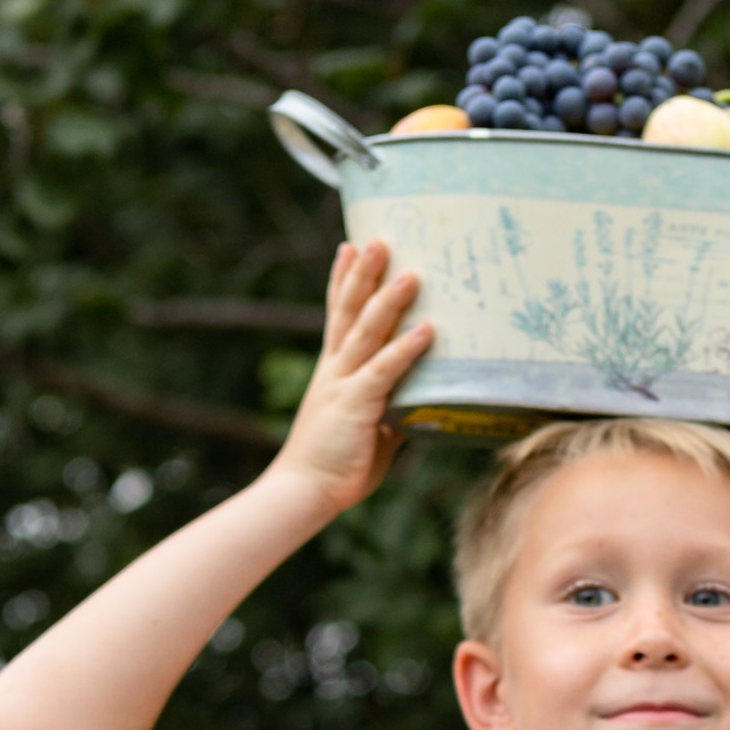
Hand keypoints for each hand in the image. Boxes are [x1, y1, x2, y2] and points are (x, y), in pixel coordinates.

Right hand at [270, 238, 434, 516]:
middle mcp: (335, 370)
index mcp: (333, 373)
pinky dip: (406, 348)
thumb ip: (391, 413)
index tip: (350, 247)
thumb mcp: (369, 432)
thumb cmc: (335, 468)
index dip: (342, 281)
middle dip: (364, 272)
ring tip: (412, 271)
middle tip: (379, 237)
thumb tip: (416, 408)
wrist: (302, 492)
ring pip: (368, 331)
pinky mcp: (356, 405)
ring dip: (390, 299)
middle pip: (349, 310)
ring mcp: (343, 384)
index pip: (337, 316)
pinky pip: (385, 370)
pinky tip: (427, 329)